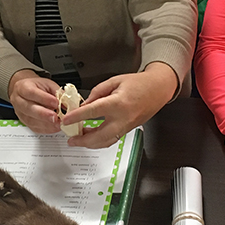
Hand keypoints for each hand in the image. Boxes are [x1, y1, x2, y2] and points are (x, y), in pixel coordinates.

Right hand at [7, 70, 62, 133]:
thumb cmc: (36, 86)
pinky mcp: (24, 122)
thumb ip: (57, 92)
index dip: (44, 99)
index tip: (56, 103)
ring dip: (46, 124)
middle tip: (55, 117)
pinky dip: (45, 129)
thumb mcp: (48, 84)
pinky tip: (54, 128)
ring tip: (58, 124)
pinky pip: (33, 127)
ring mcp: (20, 112)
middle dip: (44, 114)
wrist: (26, 90)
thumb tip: (68, 102)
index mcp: (23, 87)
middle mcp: (18, 100)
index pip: (31, 93)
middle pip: (29, 109)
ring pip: (31, 120)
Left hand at [61, 63, 176, 148]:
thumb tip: (85, 104)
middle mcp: (123, 118)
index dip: (77, 117)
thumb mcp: (114, 81)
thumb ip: (97, 92)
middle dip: (83, 141)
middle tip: (71, 140)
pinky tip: (92, 136)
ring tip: (79, 139)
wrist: (158, 89)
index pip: (93, 112)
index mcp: (118, 103)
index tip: (66, 120)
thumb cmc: (139, 83)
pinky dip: (100, 141)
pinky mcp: (129, 130)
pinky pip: (112, 139)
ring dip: (91, 143)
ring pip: (106, 142)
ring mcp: (127, 126)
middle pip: (99, 136)